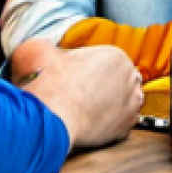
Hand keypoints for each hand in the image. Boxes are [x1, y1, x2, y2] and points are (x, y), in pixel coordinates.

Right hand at [10, 38, 142, 149]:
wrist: (52, 119)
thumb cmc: (49, 85)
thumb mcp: (39, 51)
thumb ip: (45, 46)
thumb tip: (42, 49)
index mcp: (115, 55)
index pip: (105, 60)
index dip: (89, 68)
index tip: (77, 76)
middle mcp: (130, 77)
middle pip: (118, 79)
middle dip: (103, 85)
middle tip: (83, 93)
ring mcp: (132, 103)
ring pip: (122, 100)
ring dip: (110, 103)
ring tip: (88, 108)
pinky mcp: (127, 126)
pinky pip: (121, 122)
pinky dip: (110, 123)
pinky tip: (94, 122)